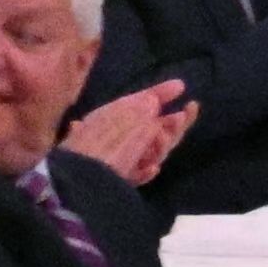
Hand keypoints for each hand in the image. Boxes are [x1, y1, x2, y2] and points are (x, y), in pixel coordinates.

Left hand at [71, 80, 194, 188]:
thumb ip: (142, 107)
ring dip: (162, 145)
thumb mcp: (127, 116)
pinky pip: (138, 173)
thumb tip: (153, 101)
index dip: (161, 93)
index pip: (143, 102)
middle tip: (183, 116)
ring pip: (151, 152)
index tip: (181, 86)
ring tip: (162, 139)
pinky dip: (145, 171)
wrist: (83, 178)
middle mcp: (119, 135)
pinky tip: (151, 169)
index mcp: (117, 116)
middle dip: (172, 124)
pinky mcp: (118, 180)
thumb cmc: (109, 143)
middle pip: (153, 129)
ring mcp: (119, 158)